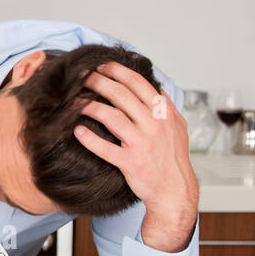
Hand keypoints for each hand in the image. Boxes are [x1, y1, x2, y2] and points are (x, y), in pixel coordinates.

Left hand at [73, 61, 198, 249]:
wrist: (175, 189)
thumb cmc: (174, 158)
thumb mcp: (178, 127)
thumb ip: (167, 106)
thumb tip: (156, 88)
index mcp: (163, 112)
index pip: (138, 83)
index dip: (117, 71)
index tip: (101, 66)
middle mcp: (153, 124)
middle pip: (121, 95)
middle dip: (99, 82)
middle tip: (83, 78)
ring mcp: (141, 143)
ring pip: (111, 117)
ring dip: (90, 106)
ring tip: (76, 101)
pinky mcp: (130, 162)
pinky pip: (106, 148)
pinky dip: (90, 139)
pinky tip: (78, 131)